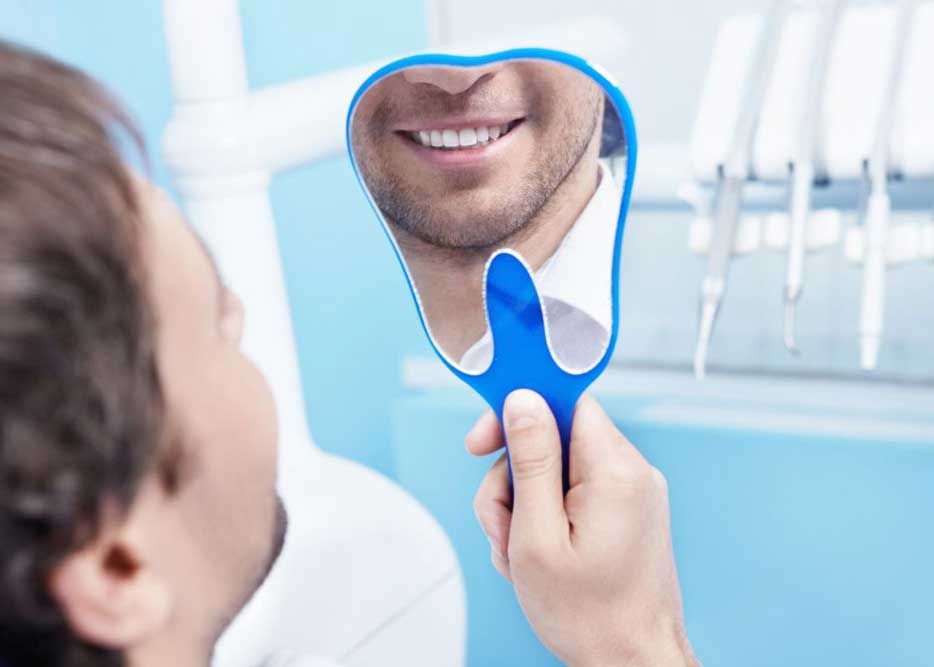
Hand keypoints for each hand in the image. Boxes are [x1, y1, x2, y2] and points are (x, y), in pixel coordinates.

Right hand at [467, 390, 698, 666]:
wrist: (632, 663)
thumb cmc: (590, 616)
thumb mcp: (537, 537)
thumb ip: (529, 462)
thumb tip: (522, 401)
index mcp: (615, 471)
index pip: (563, 399)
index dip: (517, 410)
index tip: (483, 438)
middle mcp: (632, 472)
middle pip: (552, 439)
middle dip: (513, 479)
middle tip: (501, 525)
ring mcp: (631, 492)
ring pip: (556, 469)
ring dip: (524, 506)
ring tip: (519, 554)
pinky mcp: (625, 510)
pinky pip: (572, 492)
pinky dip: (545, 517)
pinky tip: (538, 555)